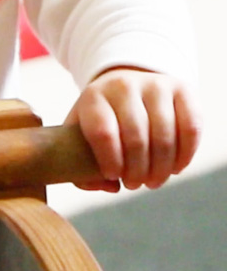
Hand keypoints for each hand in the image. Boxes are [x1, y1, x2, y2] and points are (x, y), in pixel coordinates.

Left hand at [65, 67, 201, 191]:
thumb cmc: (103, 117)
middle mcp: (124, 86)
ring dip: (160, 169)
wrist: (126, 86)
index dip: (110, 161)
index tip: (113, 175)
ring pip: (164, 137)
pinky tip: (174, 168)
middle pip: (136, 139)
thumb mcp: (82, 132)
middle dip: (137, 172)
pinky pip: (190, 128)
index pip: (102, 132)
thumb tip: (110, 185)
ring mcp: (154, 85)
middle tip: (134, 184)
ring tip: (153, 181)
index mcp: (94, 96)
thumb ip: (81, 162)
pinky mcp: (182, 90)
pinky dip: (185, 156)